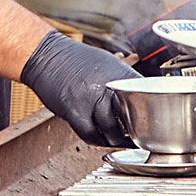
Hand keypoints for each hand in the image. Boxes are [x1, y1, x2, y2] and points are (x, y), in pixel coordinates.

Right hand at [19, 31, 138, 146]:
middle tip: (136, 136)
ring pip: (112, 131)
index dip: (150, 115)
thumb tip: (143, 99)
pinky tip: (99, 137)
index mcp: (120, 74)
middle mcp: (107, 86)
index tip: (149, 123)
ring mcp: (90, 99)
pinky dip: (96, 140)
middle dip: (135, 131)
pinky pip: (90, 134)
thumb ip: (124, 83)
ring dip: (115, 140)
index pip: (146, 99)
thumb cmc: (76, 60)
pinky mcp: (73, 110)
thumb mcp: (107, 64)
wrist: (46, 55)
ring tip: (117, 139)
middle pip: (132, 118)